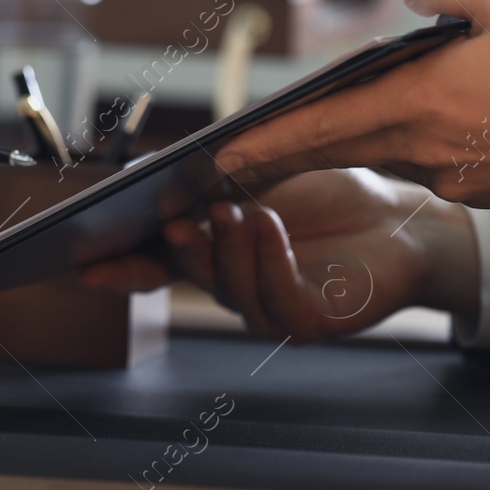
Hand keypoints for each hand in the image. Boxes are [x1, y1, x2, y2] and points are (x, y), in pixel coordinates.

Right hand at [81, 169, 479, 342]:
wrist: (406, 217)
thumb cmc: (332, 194)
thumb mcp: (263, 172)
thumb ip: (213, 175)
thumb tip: (156, 169)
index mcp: (217, 255)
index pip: (158, 269)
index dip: (120, 269)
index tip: (83, 260)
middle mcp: (239, 288)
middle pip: (193, 277)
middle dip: (181, 249)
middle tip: (175, 216)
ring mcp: (274, 309)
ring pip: (234, 291)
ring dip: (229, 250)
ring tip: (233, 209)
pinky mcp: (315, 320)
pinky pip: (281, 300)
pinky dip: (269, 260)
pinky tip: (268, 225)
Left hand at [216, 0, 489, 207]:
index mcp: (416, 102)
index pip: (320, 125)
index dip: (266, 139)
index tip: (222, 154)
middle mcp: (418, 147)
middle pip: (333, 148)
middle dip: (281, 153)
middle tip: (235, 158)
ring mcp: (442, 174)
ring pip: (376, 150)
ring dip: (346, 138)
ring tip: (314, 125)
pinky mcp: (466, 188)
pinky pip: (416, 161)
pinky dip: (400, 142)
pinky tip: (413, 121)